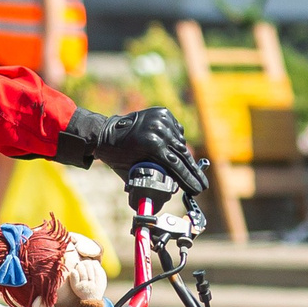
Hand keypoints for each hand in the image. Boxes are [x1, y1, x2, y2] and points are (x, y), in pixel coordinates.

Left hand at [92, 106, 208, 195]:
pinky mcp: (163, 113)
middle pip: (182, 154)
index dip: (188, 179)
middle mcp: (159, 129)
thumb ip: (152, 181)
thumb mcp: (132, 173)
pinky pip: (176, 131)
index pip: (176, 165)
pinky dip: (177, 141)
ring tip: (190, 171)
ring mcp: (162, 119)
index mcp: (151, 144)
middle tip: (203, 185)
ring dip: (184, 157)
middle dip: (193, 172)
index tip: (198, 189)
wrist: (105, 132)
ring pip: (180, 142)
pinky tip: (176, 150)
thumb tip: (171, 193)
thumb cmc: (116, 156)